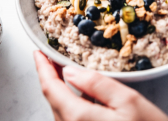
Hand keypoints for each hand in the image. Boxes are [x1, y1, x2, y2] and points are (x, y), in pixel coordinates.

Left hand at [33, 51, 167, 120]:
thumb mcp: (128, 102)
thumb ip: (97, 84)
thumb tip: (71, 72)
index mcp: (79, 117)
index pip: (51, 88)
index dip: (42, 67)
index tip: (39, 52)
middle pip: (53, 99)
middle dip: (50, 76)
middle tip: (52, 57)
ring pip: (60, 109)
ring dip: (58, 88)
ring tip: (62, 71)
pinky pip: (70, 118)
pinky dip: (68, 101)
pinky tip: (78, 93)